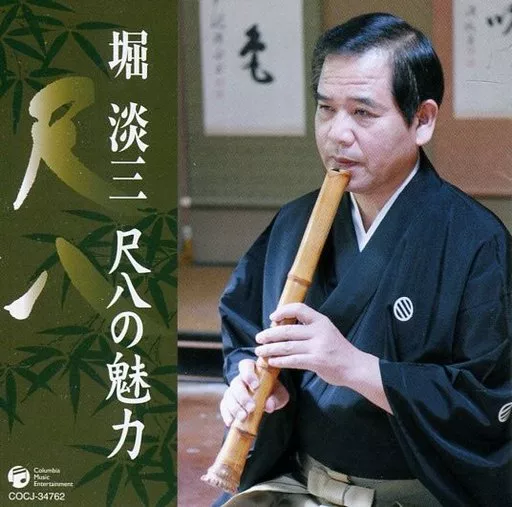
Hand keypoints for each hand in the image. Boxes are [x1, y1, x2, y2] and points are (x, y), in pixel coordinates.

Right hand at [219, 358, 289, 426]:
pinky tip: (230, 422)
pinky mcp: (228, 401)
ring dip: (235, 407)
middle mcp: (240, 378)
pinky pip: (224, 406)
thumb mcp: (279, 393)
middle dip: (243, 397)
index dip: (249, 375)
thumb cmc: (273, 391)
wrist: (265, 398)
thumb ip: (277, 397)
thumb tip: (269, 406)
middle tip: (251, 408)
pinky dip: (226, 414)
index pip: (246, 366)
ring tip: (243, 417)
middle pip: (236, 383)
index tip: (256, 386)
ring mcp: (232, 390)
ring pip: (229, 395)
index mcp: (252, 370)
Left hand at [254, 303, 391, 412]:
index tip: (272, 317)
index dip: (282, 311)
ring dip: (270, 349)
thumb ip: (308, 328)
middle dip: (269, 334)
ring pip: (287, 346)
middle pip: (287, 330)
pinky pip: (293, 360)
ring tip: (260, 351)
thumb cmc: (337, 349)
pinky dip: (279, 361)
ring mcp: (318, 347)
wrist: (355, 366)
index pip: (298, 308)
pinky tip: (271, 362)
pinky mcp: (316, 362)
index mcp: (320, 320)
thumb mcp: (326, 331)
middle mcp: (319, 331)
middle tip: (258, 338)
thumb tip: (282, 326)